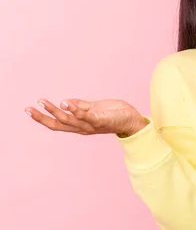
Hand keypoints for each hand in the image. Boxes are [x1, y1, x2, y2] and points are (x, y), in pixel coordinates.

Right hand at [24, 98, 146, 136]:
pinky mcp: (99, 120)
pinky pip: (84, 115)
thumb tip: (66, 101)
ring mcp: (90, 125)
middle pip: (57, 125)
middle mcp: (82, 127)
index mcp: (79, 124)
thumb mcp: (95, 109)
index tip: (29, 109)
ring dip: (55, 111)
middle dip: (41, 118)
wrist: (132, 120)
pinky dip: (74, 109)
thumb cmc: (114, 114)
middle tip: (28, 109)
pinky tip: (65, 102)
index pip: (57, 122)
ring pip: (68, 120)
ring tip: (43, 102)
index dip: (43, 117)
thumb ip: (81, 106)